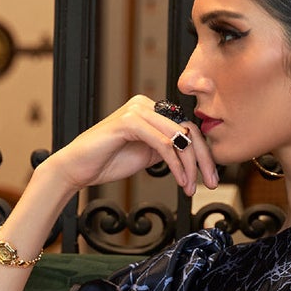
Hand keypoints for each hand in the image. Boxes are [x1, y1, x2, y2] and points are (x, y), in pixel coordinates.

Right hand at [38, 96, 222, 199]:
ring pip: (178, 137)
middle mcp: (145, 104)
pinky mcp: (129, 122)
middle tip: (212, 183)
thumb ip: (168, 149)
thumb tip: (193, 154)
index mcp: (151, 110)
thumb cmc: (108, 161)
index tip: (211, 177)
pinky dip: (175, 164)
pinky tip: (179, 179)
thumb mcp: (147, 154)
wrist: (78, 168)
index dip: (203, 154)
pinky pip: (163, 143)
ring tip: (190, 186)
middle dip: (203, 160)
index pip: (187, 128)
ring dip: (189, 165)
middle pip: (188, 130)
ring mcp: (136, 110)